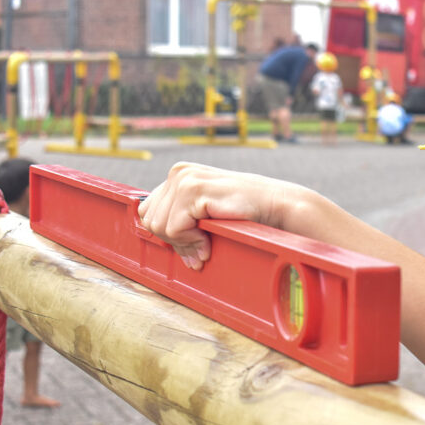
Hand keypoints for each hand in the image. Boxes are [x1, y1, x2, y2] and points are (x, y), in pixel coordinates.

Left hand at [138, 162, 286, 269]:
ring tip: (204, 246)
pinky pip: (174, 229)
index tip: (189, 245)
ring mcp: (184, 179)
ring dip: (183, 243)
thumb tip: (160, 239)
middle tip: (197, 251)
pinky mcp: (192, 191)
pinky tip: (208, 240)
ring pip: (158, 226)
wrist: (275, 205)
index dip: (167, 233)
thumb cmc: (245, 210)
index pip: (149, 210)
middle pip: (150, 219)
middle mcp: (178, 172)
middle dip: (173, 241)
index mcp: (179, 174)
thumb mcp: (205, 211)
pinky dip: (191, 242)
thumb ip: (182, 217)